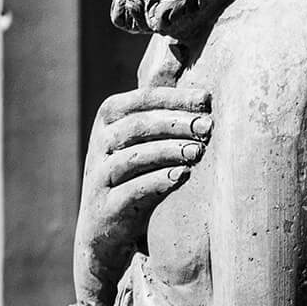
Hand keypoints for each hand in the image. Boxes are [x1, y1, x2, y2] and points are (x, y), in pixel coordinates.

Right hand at [73, 86, 211, 305]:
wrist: (104, 232)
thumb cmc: (133, 176)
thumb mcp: (142, 141)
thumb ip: (161, 110)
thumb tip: (189, 73)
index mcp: (108, 120)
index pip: (142, 100)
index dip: (175, 98)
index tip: (207, 100)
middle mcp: (99, 145)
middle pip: (137, 126)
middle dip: (176, 123)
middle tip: (208, 127)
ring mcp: (99, 177)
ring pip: (134, 157)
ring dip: (170, 150)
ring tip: (199, 151)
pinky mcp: (106, 208)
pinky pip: (132, 190)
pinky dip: (159, 180)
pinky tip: (183, 175)